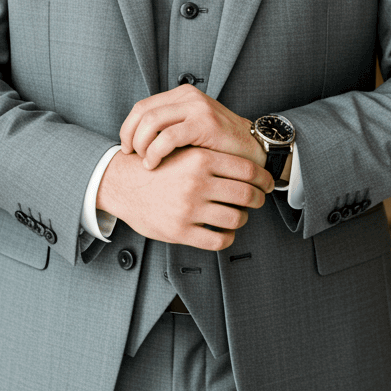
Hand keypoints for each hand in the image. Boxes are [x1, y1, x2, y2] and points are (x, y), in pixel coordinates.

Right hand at [96, 145, 272, 250]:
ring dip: (242, 218)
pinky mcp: (180, 231)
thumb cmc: (156, 167)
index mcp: (200, 159)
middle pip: (247, 194)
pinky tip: (223, 232)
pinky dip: (227, 237)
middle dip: (258, 199)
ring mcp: (189, 208)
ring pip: (236, 218)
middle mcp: (197, 183)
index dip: (264, 178)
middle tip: (259, 200)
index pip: (246, 170)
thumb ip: (209, 156)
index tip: (268, 183)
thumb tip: (244, 163)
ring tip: (238, 215)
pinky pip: (218, 240)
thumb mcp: (181, 151)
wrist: (121, 184)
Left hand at [120, 84, 267, 171]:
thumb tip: (134, 141)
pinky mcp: (204, 123)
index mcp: (182, 95)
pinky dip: (155, 151)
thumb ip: (168, 127)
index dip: (128, 128)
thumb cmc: (219, 146)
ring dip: (141, 145)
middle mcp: (188, 96)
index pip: (142, 106)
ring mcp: (197, 107)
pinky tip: (155, 163)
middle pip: (143, 112)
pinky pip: (168, 136)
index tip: (126, 148)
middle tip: (131, 156)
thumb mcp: (190, 129)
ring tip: (146, 162)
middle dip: (130, 136)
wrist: (253, 150)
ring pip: (151, 122)